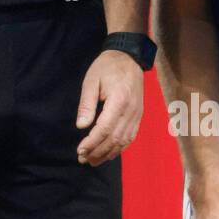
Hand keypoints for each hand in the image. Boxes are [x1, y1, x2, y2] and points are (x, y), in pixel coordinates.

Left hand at [76, 50, 143, 165]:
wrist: (129, 58)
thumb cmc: (107, 67)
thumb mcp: (91, 81)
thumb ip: (86, 104)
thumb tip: (81, 126)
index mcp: (119, 100)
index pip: (104, 128)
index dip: (92, 142)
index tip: (79, 150)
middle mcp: (131, 110)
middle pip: (114, 138)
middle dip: (97, 151)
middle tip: (83, 159)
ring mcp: (137, 115)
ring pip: (123, 141)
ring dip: (108, 153)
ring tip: (93, 161)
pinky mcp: (139, 117)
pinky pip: (130, 137)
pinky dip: (119, 148)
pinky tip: (108, 153)